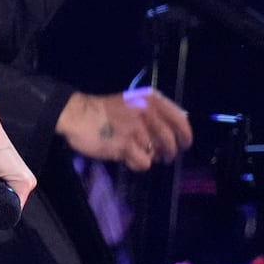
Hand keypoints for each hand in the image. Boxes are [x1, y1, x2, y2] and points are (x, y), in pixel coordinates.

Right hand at [56, 87, 193, 169]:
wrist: (77, 115)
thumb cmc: (103, 110)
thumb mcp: (131, 102)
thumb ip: (152, 112)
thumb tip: (173, 132)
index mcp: (149, 100)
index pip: (180, 119)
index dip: (186, 135)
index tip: (185, 144)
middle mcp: (147, 112)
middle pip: (171, 140)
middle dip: (169, 152)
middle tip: (163, 156)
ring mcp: (137, 129)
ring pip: (158, 153)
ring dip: (151, 157)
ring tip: (139, 153)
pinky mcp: (126, 145)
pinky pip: (144, 163)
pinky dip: (137, 163)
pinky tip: (127, 157)